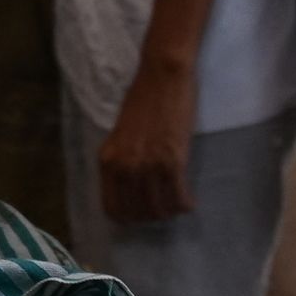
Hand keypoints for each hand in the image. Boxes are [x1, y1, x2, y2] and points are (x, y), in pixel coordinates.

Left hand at [98, 56, 197, 225]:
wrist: (162, 76)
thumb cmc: (144, 100)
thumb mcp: (121, 134)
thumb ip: (122, 160)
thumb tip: (131, 187)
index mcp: (108, 160)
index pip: (112, 208)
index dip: (128, 218)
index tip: (141, 215)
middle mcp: (124, 167)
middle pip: (137, 212)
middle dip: (152, 217)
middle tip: (164, 210)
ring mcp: (148, 165)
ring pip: (159, 208)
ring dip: (170, 211)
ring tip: (177, 205)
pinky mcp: (172, 160)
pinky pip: (178, 196)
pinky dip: (184, 204)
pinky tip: (188, 202)